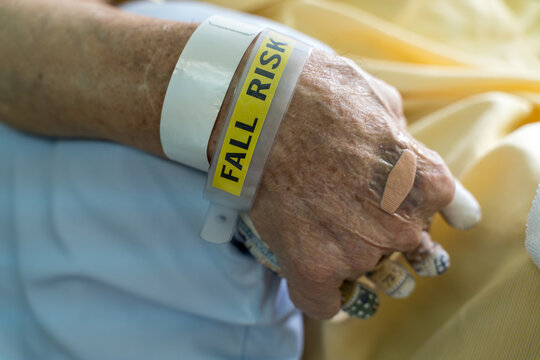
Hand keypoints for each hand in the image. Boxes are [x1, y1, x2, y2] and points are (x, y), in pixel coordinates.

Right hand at [241, 50, 477, 318]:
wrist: (263, 107)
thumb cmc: (320, 94)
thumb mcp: (381, 100)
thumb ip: (402, 139)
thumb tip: (403, 149)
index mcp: (426, 182)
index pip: (455, 215)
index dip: (433, 213)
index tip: (414, 212)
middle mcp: (402, 225)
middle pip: (412, 253)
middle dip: (392, 239)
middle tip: (359, 219)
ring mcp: (358, 252)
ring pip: (371, 278)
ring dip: (357, 267)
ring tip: (331, 243)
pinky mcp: (313, 268)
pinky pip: (326, 303)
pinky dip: (324, 295)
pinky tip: (315, 276)